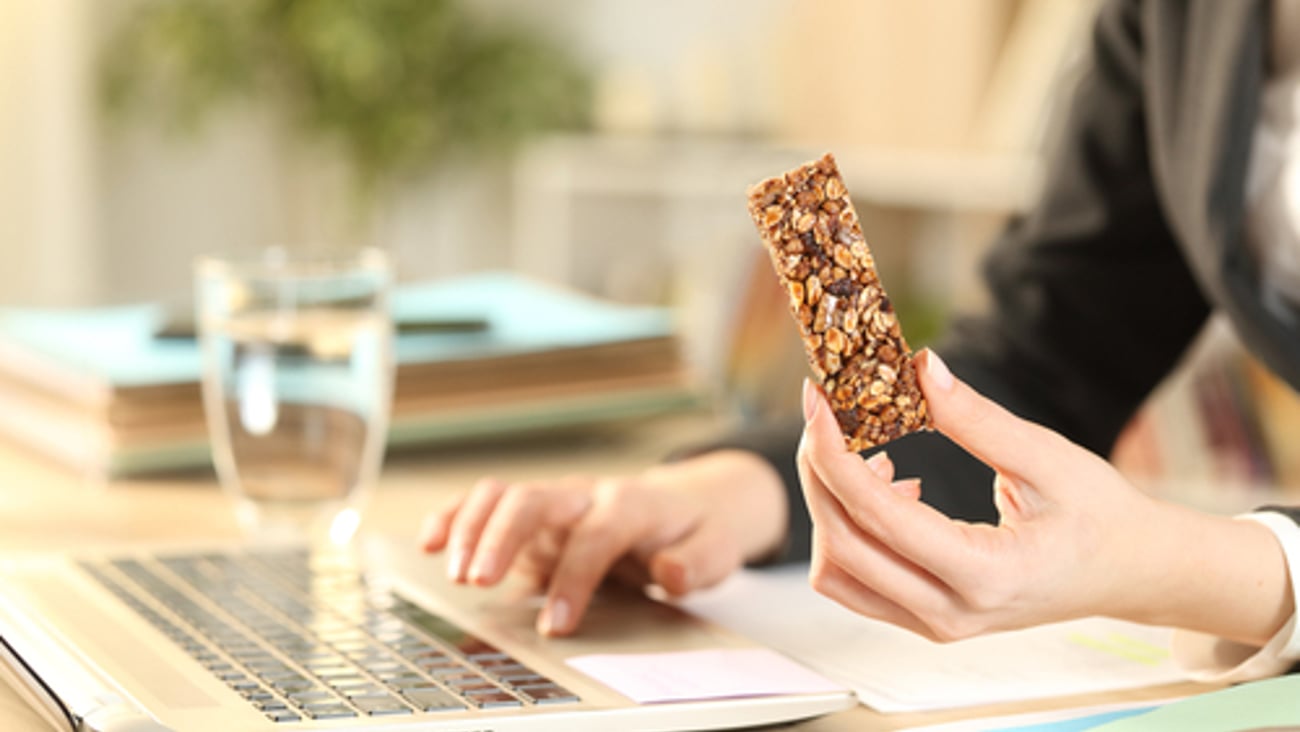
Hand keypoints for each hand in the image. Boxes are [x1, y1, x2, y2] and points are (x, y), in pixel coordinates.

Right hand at [418, 450, 787, 635]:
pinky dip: (454, 516)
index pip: (596, 535)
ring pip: (503, 494)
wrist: (688, 502)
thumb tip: (669, 573)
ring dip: (471, 527)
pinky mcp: (533, 518)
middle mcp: (586, 495)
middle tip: (478, 582)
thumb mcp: (717, 548)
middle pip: (535, 499)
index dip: (573, 578)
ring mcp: (555, 502)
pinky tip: (427, 541)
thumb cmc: (695, 530)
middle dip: (502, 537)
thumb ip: (696, 562)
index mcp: (631, 504)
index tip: (556, 625)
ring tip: (453, 572)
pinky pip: (486, 504)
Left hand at [797, 349, 1292, 645]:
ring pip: (838, 572)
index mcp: (985, 575)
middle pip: (840, 545)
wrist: (1133, 573)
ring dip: (831, 506)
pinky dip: (851, 530)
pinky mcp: (926, 618)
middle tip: (825, 411)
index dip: (833, 451)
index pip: (876, 515)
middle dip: (819, 471)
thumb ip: (979, 419)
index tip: (817, 399)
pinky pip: (858, 580)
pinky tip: (891, 483)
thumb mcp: (1050, 458)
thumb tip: (920, 369)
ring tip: (869, 451)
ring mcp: (935, 625)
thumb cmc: (1102, 516)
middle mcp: (950, 613)